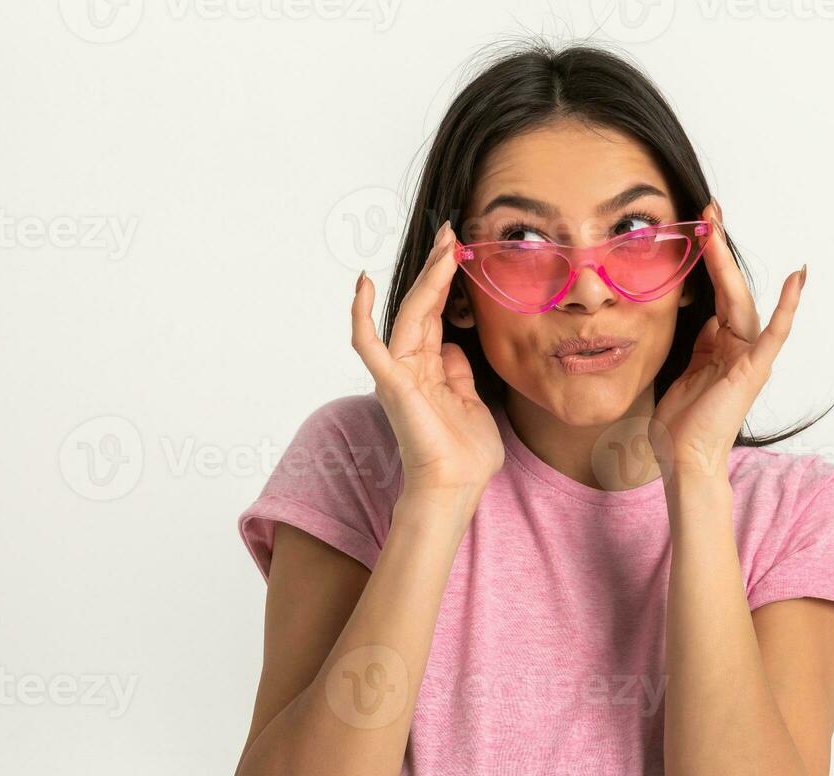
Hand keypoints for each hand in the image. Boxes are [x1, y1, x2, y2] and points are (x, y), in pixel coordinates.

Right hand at [351, 219, 504, 501]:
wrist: (456, 487)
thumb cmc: (465, 454)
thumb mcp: (472, 401)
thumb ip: (458, 372)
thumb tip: (452, 346)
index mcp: (428, 368)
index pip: (435, 314)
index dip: (446, 281)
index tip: (459, 250)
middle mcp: (409, 365)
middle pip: (421, 305)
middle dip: (438, 266)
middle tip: (452, 232)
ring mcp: (398, 372)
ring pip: (408, 313)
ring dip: (426, 277)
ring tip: (444, 245)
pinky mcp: (391, 382)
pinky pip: (368, 344)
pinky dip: (361, 315)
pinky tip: (363, 285)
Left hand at [650, 200, 805, 481]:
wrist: (685, 459)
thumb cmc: (682, 424)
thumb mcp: (686, 370)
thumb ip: (700, 342)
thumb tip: (708, 318)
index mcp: (721, 345)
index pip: (717, 293)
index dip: (710, 260)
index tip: (701, 226)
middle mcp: (739, 346)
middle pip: (730, 289)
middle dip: (719, 250)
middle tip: (710, 211)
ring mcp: (749, 356)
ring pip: (742, 302)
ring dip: (729, 265)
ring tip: (718, 228)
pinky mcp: (753, 370)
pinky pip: (774, 334)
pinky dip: (787, 307)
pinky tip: (797, 280)